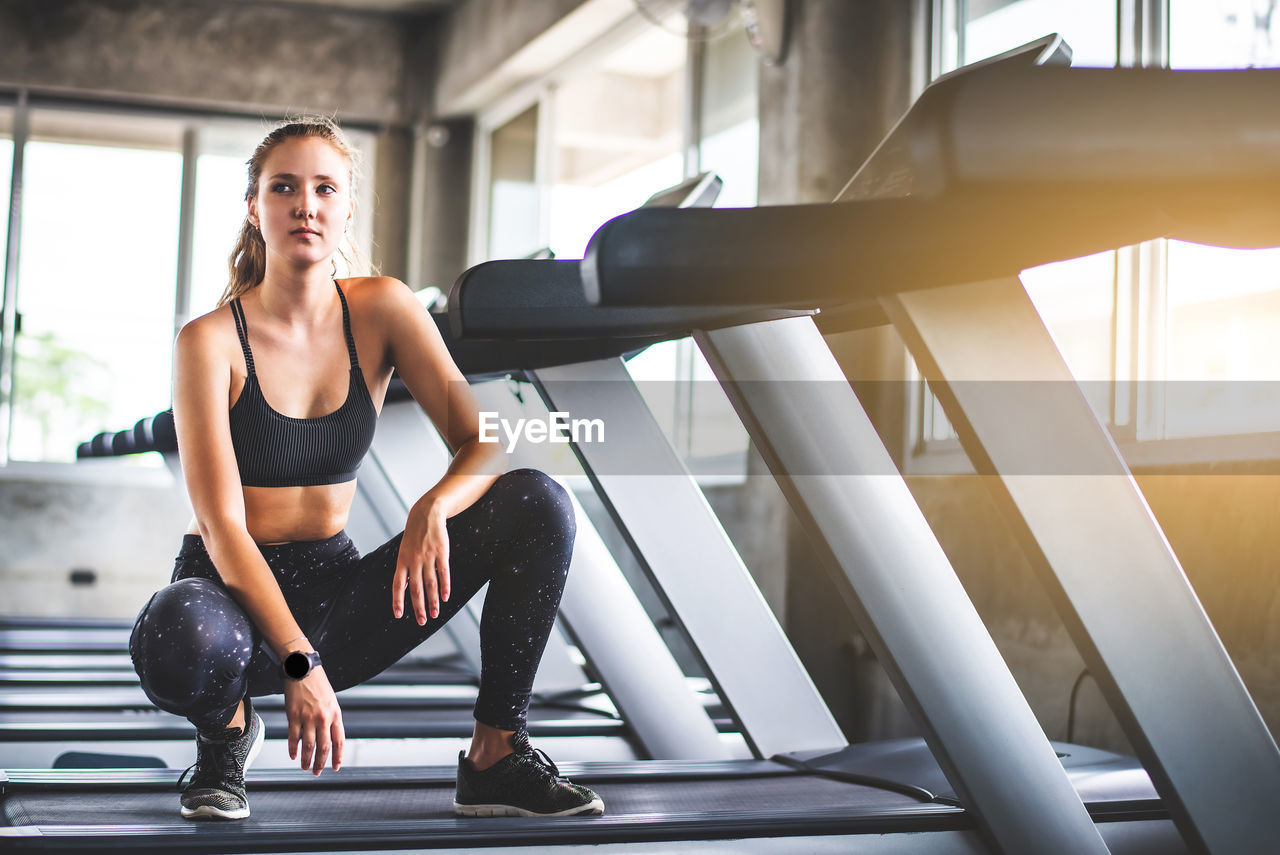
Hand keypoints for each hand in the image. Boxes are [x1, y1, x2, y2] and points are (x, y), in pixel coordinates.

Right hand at [283, 665, 343, 775]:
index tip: (336, 766)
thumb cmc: (317, 683)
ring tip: (305, 767)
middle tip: (318, 772)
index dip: (338, 756)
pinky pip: (294, 737)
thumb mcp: (331, 700)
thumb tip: (328, 735)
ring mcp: (308, 717)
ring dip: (307, 759)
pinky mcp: (294, 716)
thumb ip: (331, 717)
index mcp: (335, 714)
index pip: (339, 740)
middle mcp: (323, 717)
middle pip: (324, 747)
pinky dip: (293, 748)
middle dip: (321, 762)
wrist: (303, 668)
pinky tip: (293, 755)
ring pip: (309, 745)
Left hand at [393, 495, 450, 623]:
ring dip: (433, 601)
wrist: (427, 514)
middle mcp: (414, 560)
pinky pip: (443, 573)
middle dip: (419, 607)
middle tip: (422, 621)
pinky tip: (446, 597)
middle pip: (416, 589)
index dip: (398, 601)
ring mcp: (428, 557)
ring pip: (430, 584)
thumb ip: (405, 568)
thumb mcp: (404, 550)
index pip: (398, 585)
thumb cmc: (414, 535)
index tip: (399, 615)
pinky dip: (445, 586)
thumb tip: (405, 588)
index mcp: (402, 561)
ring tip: (435, 614)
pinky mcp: (441, 553)